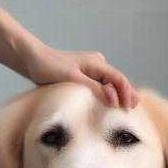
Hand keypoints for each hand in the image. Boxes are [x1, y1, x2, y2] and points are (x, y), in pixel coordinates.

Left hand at [23, 43, 137, 108]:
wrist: (33, 59)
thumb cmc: (50, 67)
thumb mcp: (72, 79)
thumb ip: (94, 89)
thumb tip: (113, 98)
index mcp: (97, 63)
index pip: (118, 79)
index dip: (126, 93)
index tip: (128, 107)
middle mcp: (97, 63)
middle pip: (117, 80)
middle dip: (126, 93)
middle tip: (134, 108)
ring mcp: (91, 68)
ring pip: (109, 82)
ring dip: (117, 94)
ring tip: (126, 107)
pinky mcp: (84, 74)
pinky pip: (100, 84)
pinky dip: (107, 93)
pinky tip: (109, 102)